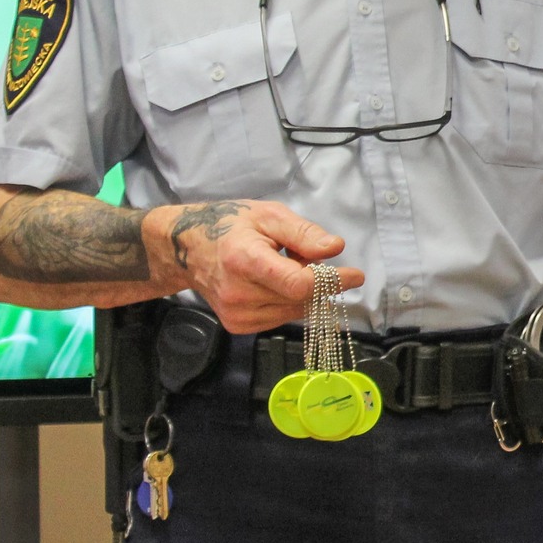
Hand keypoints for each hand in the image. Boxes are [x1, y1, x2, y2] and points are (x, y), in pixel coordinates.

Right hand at [148, 199, 363, 333]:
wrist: (186, 249)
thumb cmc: (230, 225)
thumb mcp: (269, 215)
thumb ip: (303, 233)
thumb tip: (335, 248)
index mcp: (244, 260)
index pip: (297, 284)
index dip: (331, 281)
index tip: (355, 274)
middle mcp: (238, 294)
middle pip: (300, 298)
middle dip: (319, 281)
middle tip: (312, 259)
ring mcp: (236, 314)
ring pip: (295, 311)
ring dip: (304, 293)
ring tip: (286, 267)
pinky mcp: (238, 326)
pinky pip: (282, 318)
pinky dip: (289, 302)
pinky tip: (276, 283)